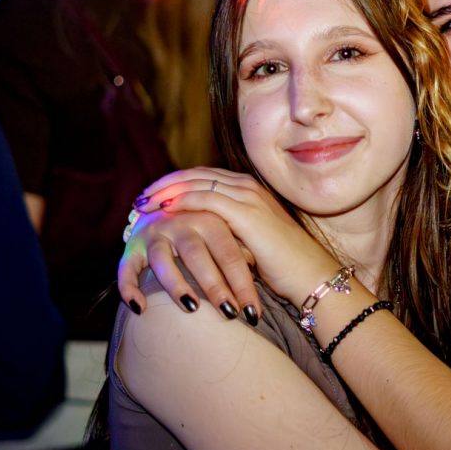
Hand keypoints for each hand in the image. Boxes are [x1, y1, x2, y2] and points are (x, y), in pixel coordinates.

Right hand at [118, 204, 258, 319]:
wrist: (166, 210)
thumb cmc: (208, 231)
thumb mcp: (229, 235)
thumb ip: (242, 250)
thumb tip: (267, 276)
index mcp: (211, 218)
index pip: (231, 254)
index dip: (243, 283)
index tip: (254, 313)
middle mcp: (181, 222)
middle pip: (199, 256)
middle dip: (216, 286)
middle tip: (230, 314)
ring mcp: (155, 233)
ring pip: (164, 261)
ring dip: (177, 284)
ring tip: (192, 308)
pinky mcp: (133, 247)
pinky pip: (126, 269)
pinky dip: (129, 288)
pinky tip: (140, 308)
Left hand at [137, 167, 336, 306]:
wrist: (310, 275)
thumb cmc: (283, 266)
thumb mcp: (249, 242)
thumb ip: (227, 232)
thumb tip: (199, 238)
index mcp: (249, 189)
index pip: (203, 177)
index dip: (174, 185)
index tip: (151, 199)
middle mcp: (248, 186)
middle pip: (195, 175)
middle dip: (164, 185)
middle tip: (139, 200)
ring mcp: (249, 196)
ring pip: (196, 182)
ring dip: (166, 192)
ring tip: (143, 206)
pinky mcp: (247, 212)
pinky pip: (206, 199)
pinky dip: (181, 202)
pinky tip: (163, 212)